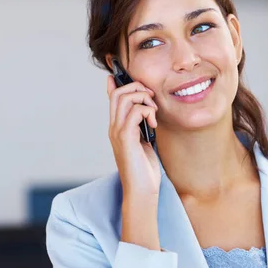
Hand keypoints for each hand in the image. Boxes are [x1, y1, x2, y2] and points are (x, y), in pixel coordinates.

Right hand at [108, 75, 162, 248]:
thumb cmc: (145, 169)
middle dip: (138, 88)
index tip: (130, 77)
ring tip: (154, 113)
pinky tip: (153, 124)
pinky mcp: (125, 138)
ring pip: (124, 98)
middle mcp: (114, 127)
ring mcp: (117, 132)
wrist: (142, 191)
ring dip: (144, 99)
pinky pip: (134, 112)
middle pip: (118, 92)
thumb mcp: (146, 142)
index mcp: (118, 127)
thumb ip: (144, 126)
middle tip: (152, 100)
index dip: (118, 81)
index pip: (112, 96)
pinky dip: (147, 112)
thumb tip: (149, 112)